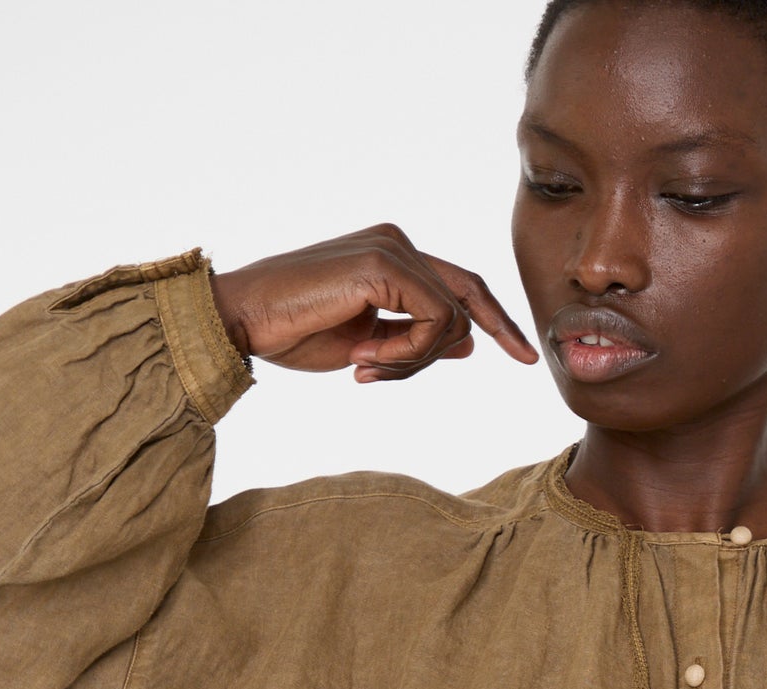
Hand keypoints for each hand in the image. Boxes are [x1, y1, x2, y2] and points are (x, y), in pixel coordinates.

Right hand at [209, 226, 538, 382]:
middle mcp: (396, 242)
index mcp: (391, 256)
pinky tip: (364, 361)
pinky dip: (406, 355)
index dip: (495, 319)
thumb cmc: (291, 333)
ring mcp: (391, 247)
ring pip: (448, 319)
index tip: (523, 354)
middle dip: (483, 334)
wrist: (243, 320)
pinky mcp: (383, 262)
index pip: (459, 285)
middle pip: (465, 296)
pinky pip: (430, 321)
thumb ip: (414, 339)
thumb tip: (468, 344)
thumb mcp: (368, 345)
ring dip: (413, 362)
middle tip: (495, 362)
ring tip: (366, 369)